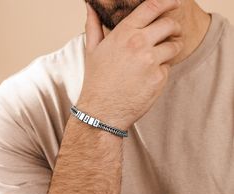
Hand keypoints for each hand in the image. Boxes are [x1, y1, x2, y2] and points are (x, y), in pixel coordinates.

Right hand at [77, 0, 182, 129]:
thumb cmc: (96, 81)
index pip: (152, 7)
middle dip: (174, 27)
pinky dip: (163, 70)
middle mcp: (139, 44)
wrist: (101, 110)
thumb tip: (90, 6)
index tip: (175, 1)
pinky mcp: (159, 79)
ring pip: (174, 47)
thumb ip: (94, 25)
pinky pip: (168, 68)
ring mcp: (151, 62)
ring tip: (162, 56)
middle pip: (169, 25)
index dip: (168, 1)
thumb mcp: (92, 51)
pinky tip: (149, 77)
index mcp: (124, 33)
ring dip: (172, 49)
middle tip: (173, 33)